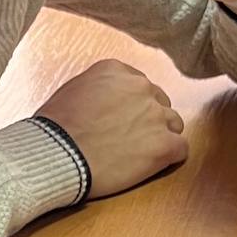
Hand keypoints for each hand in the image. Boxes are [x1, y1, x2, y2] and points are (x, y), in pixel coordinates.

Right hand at [38, 57, 186, 198]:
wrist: (57, 155)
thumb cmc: (55, 129)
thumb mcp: (72, 91)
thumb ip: (97, 89)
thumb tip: (105, 102)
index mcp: (116, 71)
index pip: (138, 85)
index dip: (131, 105)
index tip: (121, 119)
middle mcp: (140, 87)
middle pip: (159, 102)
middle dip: (148, 119)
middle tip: (129, 139)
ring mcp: (156, 115)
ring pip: (173, 124)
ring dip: (160, 137)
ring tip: (138, 154)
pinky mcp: (164, 145)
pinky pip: (181, 149)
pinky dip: (169, 158)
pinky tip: (151, 166)